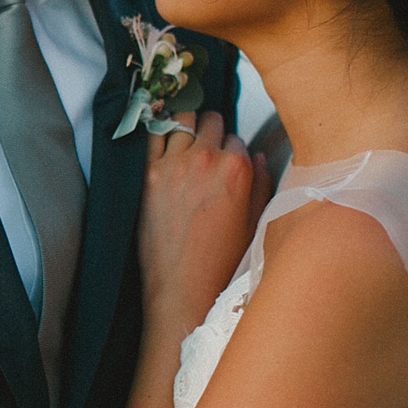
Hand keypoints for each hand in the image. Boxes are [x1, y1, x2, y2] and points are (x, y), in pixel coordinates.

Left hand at [138, 111, 264, 331]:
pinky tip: (159, 131)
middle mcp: (205, 160)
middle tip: (207, 142)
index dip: (233, 148)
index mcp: (236, 169)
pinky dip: (156, 129)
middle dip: (211, 129)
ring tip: (185, 135)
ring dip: (185, 124)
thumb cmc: (221, 262)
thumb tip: (256, 156)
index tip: (227, 157)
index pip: (237, 137)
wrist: (184, 287)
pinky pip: (150, 135)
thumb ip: (260, 183)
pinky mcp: (148, 175)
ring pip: (180, 120)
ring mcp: (173, 164)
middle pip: (210, 121)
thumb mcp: (255, 222)